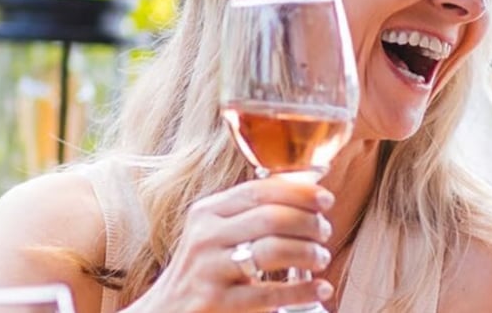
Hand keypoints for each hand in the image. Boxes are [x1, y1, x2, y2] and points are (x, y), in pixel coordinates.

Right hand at [124, 178, 336, 312]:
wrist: (166, 311)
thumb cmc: (204, 270)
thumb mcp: (215, 234)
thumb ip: (249, 215)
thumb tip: (305, 195)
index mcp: (207, 212)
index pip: (259, 191)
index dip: (298, 193)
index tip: (324, 200)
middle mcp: (205, 237)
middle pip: (270, 218)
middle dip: (308, 224)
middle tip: (325, 233)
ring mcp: (209, 269)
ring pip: (272, 251)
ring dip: (308, 253)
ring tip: (321, 258)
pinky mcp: (217, 302)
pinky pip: (269, 293)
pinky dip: (302, 291)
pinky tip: (321, 289)